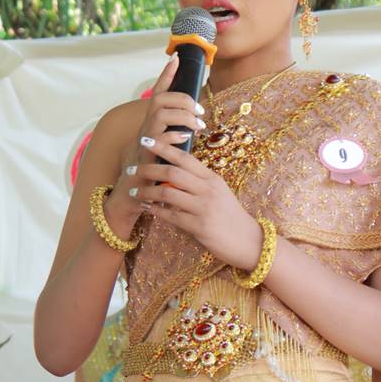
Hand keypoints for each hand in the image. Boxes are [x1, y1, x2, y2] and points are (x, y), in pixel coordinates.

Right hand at [107, 54, 207, 228]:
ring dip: (181, 116)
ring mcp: (143, 141)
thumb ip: (175, 135)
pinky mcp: (144, 155)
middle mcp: (145, 128)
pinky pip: (158, 138)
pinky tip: (186, 137)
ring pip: (160, 114)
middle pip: (161, 100)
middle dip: (182, 100)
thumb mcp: (167, 149)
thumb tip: (192, 122)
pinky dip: (173, 134)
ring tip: (196, 126)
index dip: (165, 76)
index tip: (176, 60)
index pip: (157, 94)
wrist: (133, 197)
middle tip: (200, 112)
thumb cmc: (153, 173)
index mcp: (152, 124)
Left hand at [127, 138, 263, 270]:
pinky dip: (155, 211)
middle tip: (132, 169)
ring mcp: (204, 208)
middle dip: (148, 169)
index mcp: (212, 178)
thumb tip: (173, 172)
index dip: (164, 148)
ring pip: (167, 194)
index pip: (185, 158)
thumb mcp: (218, 192)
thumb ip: (199, 182)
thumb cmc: (230, 216)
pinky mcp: (199, 226)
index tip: (146, 140)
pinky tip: (146, 207)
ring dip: (147, 192)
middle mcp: (208, 190)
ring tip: (133, 192)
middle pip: (172, 173)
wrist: (248, 241)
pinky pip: (171, 216)